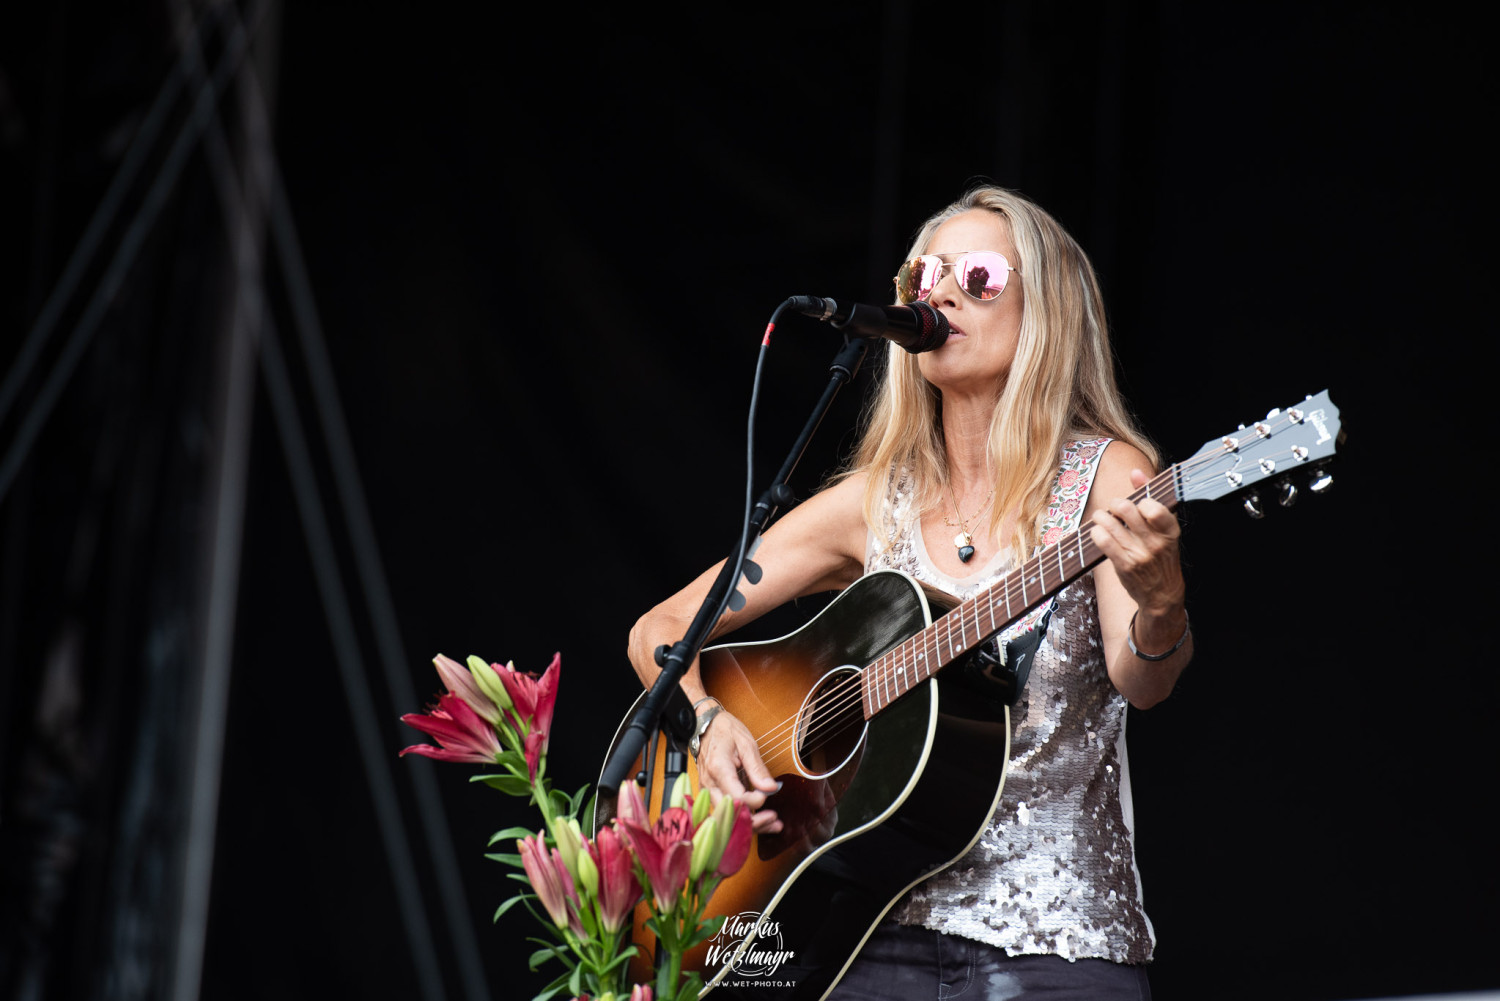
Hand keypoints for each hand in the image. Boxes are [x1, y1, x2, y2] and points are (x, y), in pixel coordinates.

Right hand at [696, 709, 783, 834]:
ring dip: (749, 824)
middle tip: (775, 818)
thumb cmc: (725, 731)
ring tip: (773, 824)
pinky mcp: (710, 794)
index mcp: (718, 768)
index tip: (769, 794)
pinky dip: (742, 819)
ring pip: (726, 818)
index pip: (736, 797)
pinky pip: (725, 812)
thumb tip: (771, 788)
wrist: (705, 726)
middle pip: (729, 813)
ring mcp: (707, 791)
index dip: (755, 801)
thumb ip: (757, 768)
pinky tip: (761, 821)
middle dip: (753, 820)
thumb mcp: (746, 743)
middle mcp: (709, 783)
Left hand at [1089, 468, 1184, 615]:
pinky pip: (1102, 540)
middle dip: (1115, 503)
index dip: (1140, 500)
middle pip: (1126, 509)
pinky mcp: (1124, 565)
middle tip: (1114, 508)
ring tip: (1102, 517)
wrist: (1162, 593)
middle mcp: (1156, 543)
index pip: (1153, 506)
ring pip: (1110, 523)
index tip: (1137, 504)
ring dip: (1101, 516)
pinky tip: (1099, 532)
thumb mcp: (1164, 528)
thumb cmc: (1161, 555)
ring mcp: (1139, 555)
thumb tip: (1136, 472)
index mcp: (1170, 530)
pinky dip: (1096, 531)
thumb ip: (1152, 497)